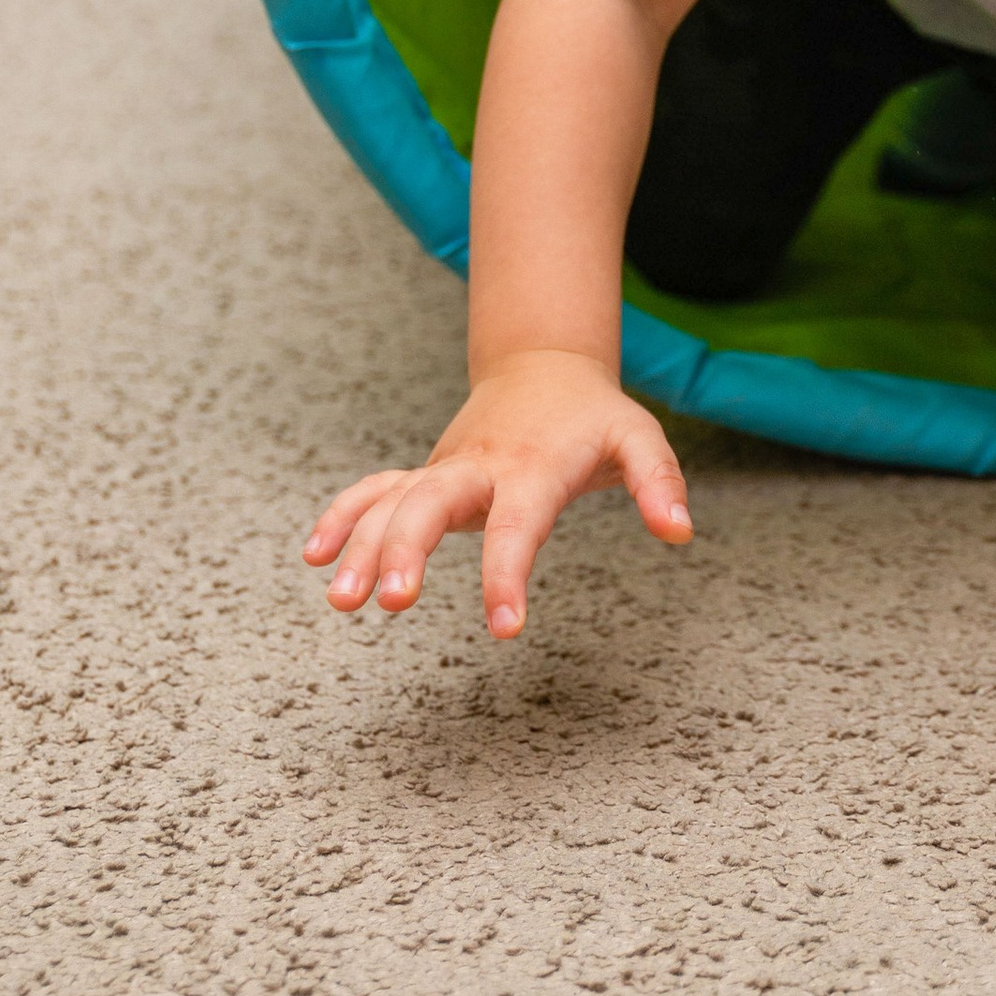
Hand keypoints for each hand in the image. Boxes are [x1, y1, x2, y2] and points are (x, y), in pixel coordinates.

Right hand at [303, 349, 690, 638]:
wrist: (543, 367)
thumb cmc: (593, 415)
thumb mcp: (638, 437)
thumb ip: (660, 482)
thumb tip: (680, 533)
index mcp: (532, 466)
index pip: (518, 526)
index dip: (508, 576)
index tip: (505, 628)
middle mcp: (479, 468)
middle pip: (430, 504)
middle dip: (407, 551)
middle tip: (391, 602)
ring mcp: (445, 470)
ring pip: (392, 503)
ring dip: (363, 546)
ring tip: (340, 601)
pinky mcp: (427, 474)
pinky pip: (375, 492)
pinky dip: (343, 517)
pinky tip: (315, 556)